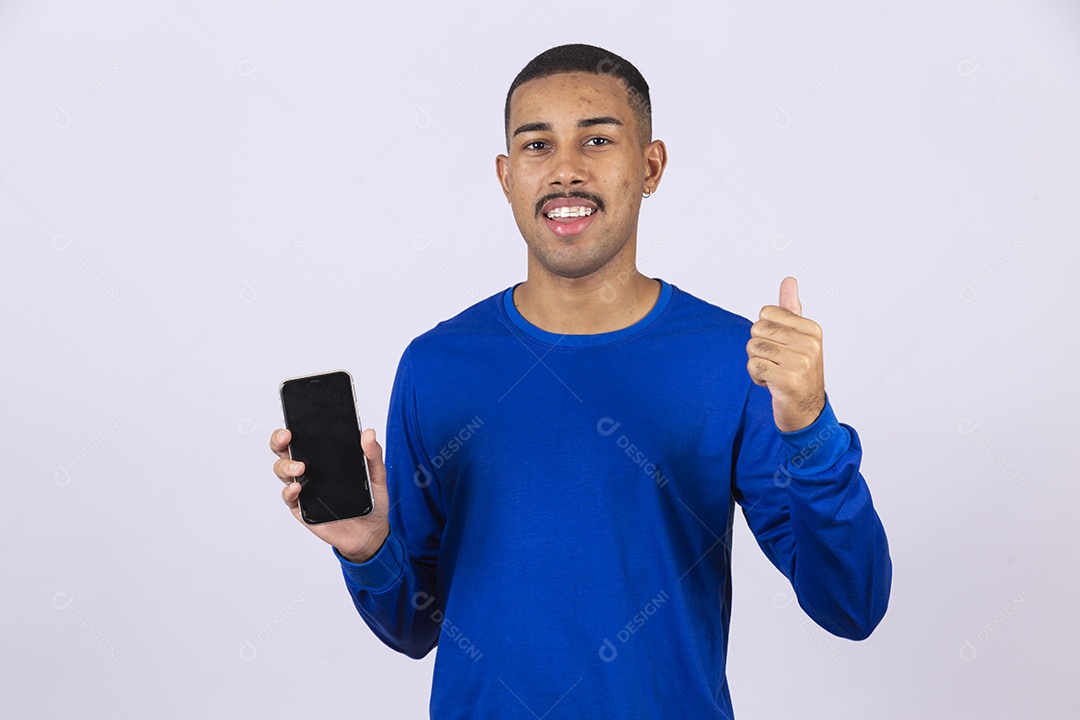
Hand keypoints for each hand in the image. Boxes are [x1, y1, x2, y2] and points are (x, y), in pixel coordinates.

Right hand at [271, 427, 390, 562]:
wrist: (370, 532)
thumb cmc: (370, 501)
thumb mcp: (377, 475)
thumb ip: (373, 454)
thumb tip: (369, 433)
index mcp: (325, 457)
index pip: (304, 437)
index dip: (295, 426)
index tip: (295, 420)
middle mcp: (310, 470)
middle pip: (285, 450)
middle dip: (279, 439)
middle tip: (287, 436)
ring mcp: (304, 488)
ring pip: (282, 471)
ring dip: (286, 466)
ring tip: (300, 467)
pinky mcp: (302, 509)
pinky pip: (289, 498)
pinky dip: (289, 491)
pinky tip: (297, 488)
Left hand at [746, 276, 825, 432]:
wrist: (807, 411)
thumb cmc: (799, 371)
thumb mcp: (798, 338)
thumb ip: (791, 309)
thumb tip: (789, 280)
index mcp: (812, 329)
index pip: (765, 313)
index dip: (765, 332)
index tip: (781, 348)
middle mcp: (809, 344)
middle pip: (756, 330)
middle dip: (759, 348)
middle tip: (776, 363)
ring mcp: (800, 362)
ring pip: (753, 348)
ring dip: (758, 364)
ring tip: (776, 373)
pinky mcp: (788, 380)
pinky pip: (753, 366)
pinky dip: (756, 377)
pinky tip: (772, 384)